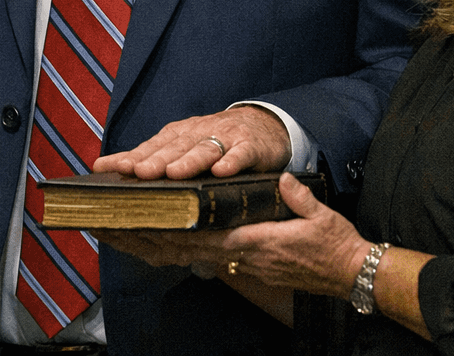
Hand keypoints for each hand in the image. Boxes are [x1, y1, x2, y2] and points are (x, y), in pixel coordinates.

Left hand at [92, 105, 291, 179]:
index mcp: (179, 135)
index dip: (133, 157)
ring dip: (190, 161)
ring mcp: (226, 139)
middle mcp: (199, 134)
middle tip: (139, 172)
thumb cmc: (214, 141)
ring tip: (174, 173)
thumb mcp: (182, 146)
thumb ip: (148, 157)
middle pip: (176, 148)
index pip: (152, 146)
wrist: (263, 125)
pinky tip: (222, 171)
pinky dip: (233, 161)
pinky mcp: (252, 146)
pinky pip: (241, 154)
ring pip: (205, 149)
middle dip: (157, 160)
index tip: (111, 168)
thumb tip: (104, 166)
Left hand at [94, 173, 364, 296]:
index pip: (198, 234)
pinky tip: (145, 243)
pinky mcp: (237, 263)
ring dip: (145, 244)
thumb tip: (280, 181)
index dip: (165, 224)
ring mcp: (235, 262)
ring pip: (179, 255)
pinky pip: (191, 258)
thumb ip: (296, 198)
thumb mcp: (320, 217)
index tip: (138, 213)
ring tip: (112, 231)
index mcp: (250, 241)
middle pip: (178, 246)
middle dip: (140, 234)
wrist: (347, 273)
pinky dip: (165, 251)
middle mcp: (235, 255)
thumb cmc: (333, 245)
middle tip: (106, 221)